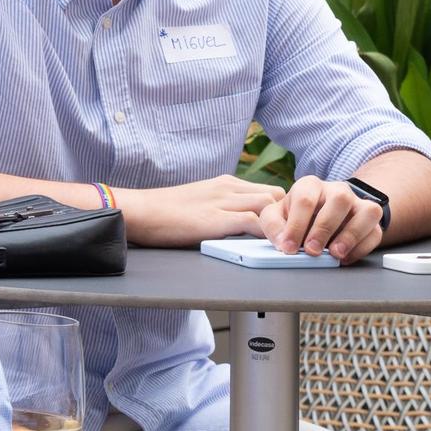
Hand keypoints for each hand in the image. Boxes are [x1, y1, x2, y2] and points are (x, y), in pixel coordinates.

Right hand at [118, 176, 286, 246]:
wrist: (139, 210)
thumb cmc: (164, 213)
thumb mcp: (201, 203)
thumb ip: (222, 209)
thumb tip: (242, 226)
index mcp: (226, 183)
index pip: (269, 190)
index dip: (283, 209)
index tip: (287, 228)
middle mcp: (229, 187)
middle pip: (276, 194)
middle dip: (289, 216)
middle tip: (292, 238)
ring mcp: (222, 201)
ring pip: (269, 204)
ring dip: (283, 225)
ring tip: (290, 245)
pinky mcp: (215, 218)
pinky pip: (253, 222)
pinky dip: (268, 234)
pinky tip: (274, 248)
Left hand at [258, 176, 384, 263]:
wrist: (322, 212)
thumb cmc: (298, 215)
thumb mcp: (277, 215)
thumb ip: (273, 225)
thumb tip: (282, 241)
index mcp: (310, 185)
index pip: (305, 199)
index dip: (296, 225)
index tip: (288, 247)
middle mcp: (337, 190)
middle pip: (339, 200)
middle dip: (324, 228)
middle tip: (312, 251)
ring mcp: (357, 204)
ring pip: (366, 211)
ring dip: (351, 235)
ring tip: (335, 254)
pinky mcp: (370, 220)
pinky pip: (375, 231)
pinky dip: (362, 247)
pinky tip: (345, 258)